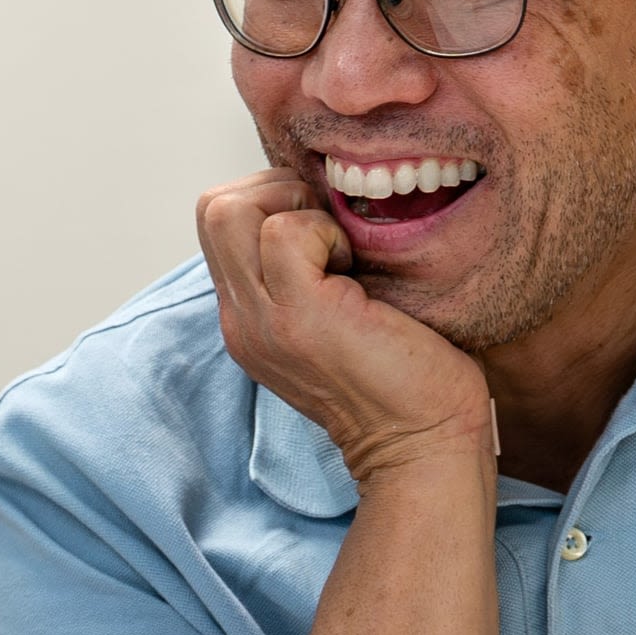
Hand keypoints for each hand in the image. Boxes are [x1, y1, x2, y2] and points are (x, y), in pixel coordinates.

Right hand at [194, 173, 494, 484]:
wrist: (424, 443)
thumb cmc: (407, 377)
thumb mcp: (336, 316)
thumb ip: (311, 272)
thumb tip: (329, 204)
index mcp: (249, 316)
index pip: (218, 220)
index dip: (271, 200)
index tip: (325, 230)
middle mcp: (242, 317)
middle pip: (211, 207)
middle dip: (274, 191)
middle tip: (328, 229)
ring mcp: (261, 318)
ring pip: (229, 210)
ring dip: (296, 209)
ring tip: (339, 251)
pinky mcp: (296, 315)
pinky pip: (283, 233)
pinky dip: (324, 231)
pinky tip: (356, 269)